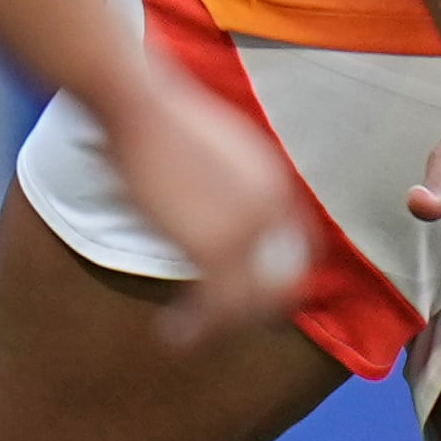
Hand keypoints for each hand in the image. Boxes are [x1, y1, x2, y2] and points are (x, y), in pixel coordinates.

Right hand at [96, 69, 310, 346]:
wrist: (141, 104)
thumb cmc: (158, 116)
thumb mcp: (212, 147)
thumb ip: (228, 183)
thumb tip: (211, 208)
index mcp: (273, 181)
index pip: (299, 245)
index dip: (282, 276)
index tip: (259, 297)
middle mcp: (271, 208)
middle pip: (279, 282)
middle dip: (251, 311)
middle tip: (220, 326)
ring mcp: (248, 230)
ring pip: (246, 303)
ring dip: (217, 326)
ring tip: (187, 335)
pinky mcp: (217, 248)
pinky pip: (216, 306)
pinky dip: (194, 328)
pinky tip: (171, 333)